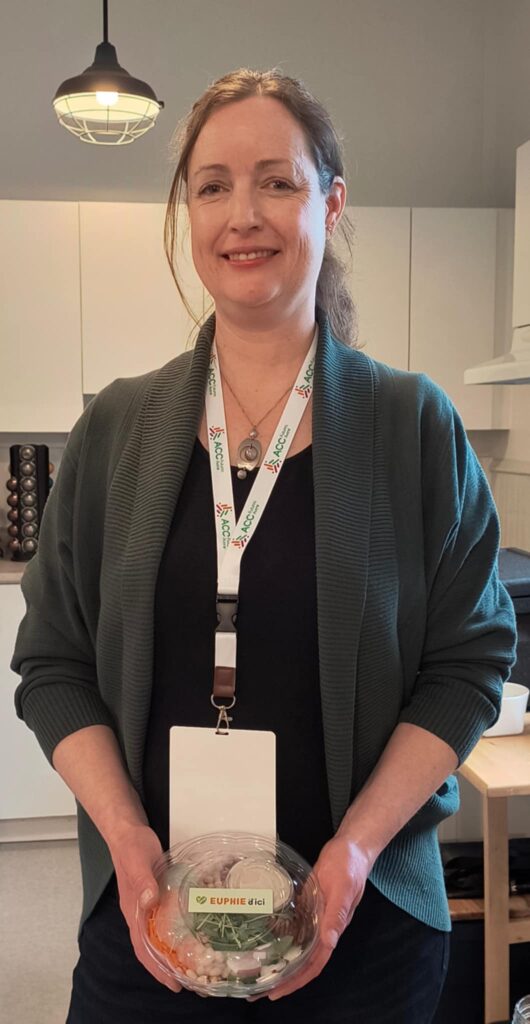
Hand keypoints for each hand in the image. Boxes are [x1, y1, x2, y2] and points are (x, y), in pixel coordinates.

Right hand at [108, 822, 182, 992]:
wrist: (127, 829)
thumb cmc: (131, 845)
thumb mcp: (138, 861)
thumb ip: (142, 881)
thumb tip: (149, 902)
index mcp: (132, 910)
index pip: (142, 948)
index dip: (156, 968)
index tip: (174, 984)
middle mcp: (138, 912)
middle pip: (150, 948)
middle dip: (167, 967)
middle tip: (192, 981)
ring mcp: (146, 903)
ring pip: (157, 936)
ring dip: (171, 952)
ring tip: (193, 964)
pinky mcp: (154, 894)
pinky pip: (163, 921)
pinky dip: (174, 932)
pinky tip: (189, 934)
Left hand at [248, 835, 371, 1001]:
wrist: (352, 846)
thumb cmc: (348, 865)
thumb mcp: (342, 887)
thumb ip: (336, 914)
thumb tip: (329, 943)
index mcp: (333, 928)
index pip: (315, 963)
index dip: (296, 980)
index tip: (276, 992)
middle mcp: (324, 927)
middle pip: (304, 960)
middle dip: (284, 977)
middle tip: (257, 988)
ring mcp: (316, 916)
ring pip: (298, 945)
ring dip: (281, 959)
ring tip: (258, 970)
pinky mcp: (310, 904)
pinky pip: (295, 926)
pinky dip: (281, 935)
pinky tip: (266, 938)